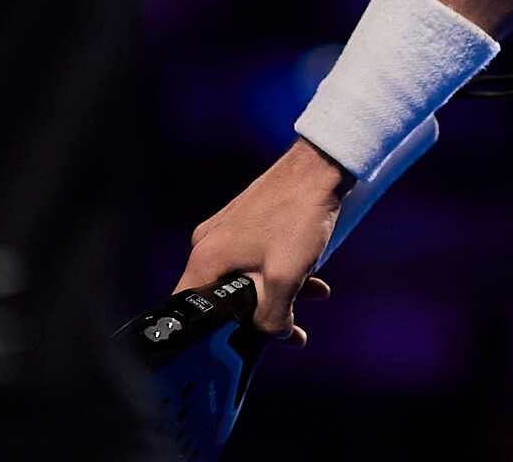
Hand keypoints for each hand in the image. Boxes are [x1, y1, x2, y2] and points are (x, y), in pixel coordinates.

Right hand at [178, 139, 352, 341]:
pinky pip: (257, 260)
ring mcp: (227, 232)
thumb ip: (273, 316)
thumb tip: (273, 334)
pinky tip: (314, 280)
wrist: (320, 167)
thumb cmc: (298, 213)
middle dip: (259, 314)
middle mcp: (209, 244)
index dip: (211, 335)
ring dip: (278, 294)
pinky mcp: (246, 224)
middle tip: (287, 327)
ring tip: (311, 297)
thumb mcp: (285, 277)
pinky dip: (281, 273)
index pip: (192, 310)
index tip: (237, 345)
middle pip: (224, 298)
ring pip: (247, 279)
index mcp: (206, 258)